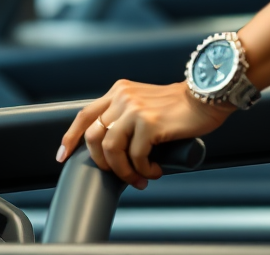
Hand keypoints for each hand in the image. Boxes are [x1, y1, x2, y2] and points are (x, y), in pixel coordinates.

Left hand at [56, 80, 232, 188]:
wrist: (207, 97)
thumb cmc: (180, 106)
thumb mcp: (145, 104)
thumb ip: (127, 116)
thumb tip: (112, 150)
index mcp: (119, 91)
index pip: (84, 114)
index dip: (70, 137)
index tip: (63, 156)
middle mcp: (123, 97)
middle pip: (93, 136)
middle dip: (102, 163)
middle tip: (120, 174)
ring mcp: (135, 109)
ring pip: (110, 149)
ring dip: (123, 171)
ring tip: (139, 177)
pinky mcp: (149, 123)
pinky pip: (136, 157)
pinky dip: (143, 171)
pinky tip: (154, 172)